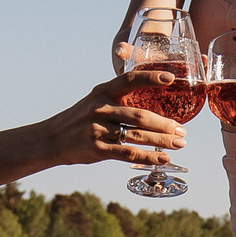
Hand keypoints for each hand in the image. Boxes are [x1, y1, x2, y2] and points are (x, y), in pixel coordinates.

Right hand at [43, 70, 190, 167]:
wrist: (52, 138)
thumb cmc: (81, 119)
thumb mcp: (96, 101)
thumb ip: (119, 99)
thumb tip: (153, 105)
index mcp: (103, 92)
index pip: (130, 80)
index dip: (151, 77)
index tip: (172, 78)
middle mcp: (101, 108)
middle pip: (140, 115)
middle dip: (165, 124)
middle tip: (182, 130)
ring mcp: (98, 129)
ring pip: (137, 136)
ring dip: (161, 141)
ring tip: (179, 144)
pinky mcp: (98, 149)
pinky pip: (128, 153)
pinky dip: (148, 157)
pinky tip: (163, 158)